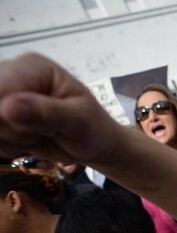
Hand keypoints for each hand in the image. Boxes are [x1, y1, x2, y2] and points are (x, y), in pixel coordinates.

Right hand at [0, 53, 120, 164]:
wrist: (93, 143)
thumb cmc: (93, 127)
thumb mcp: (79, 121)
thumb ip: (46, 113)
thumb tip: (8, 106)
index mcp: (32, 67)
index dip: (6, 115)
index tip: (33, 127)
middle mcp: (9, 74)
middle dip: (12, 129)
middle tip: (43, 130)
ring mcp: (0, 94)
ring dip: (11, 139)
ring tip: (38, 133)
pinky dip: (8, 146)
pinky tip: (28, 140)